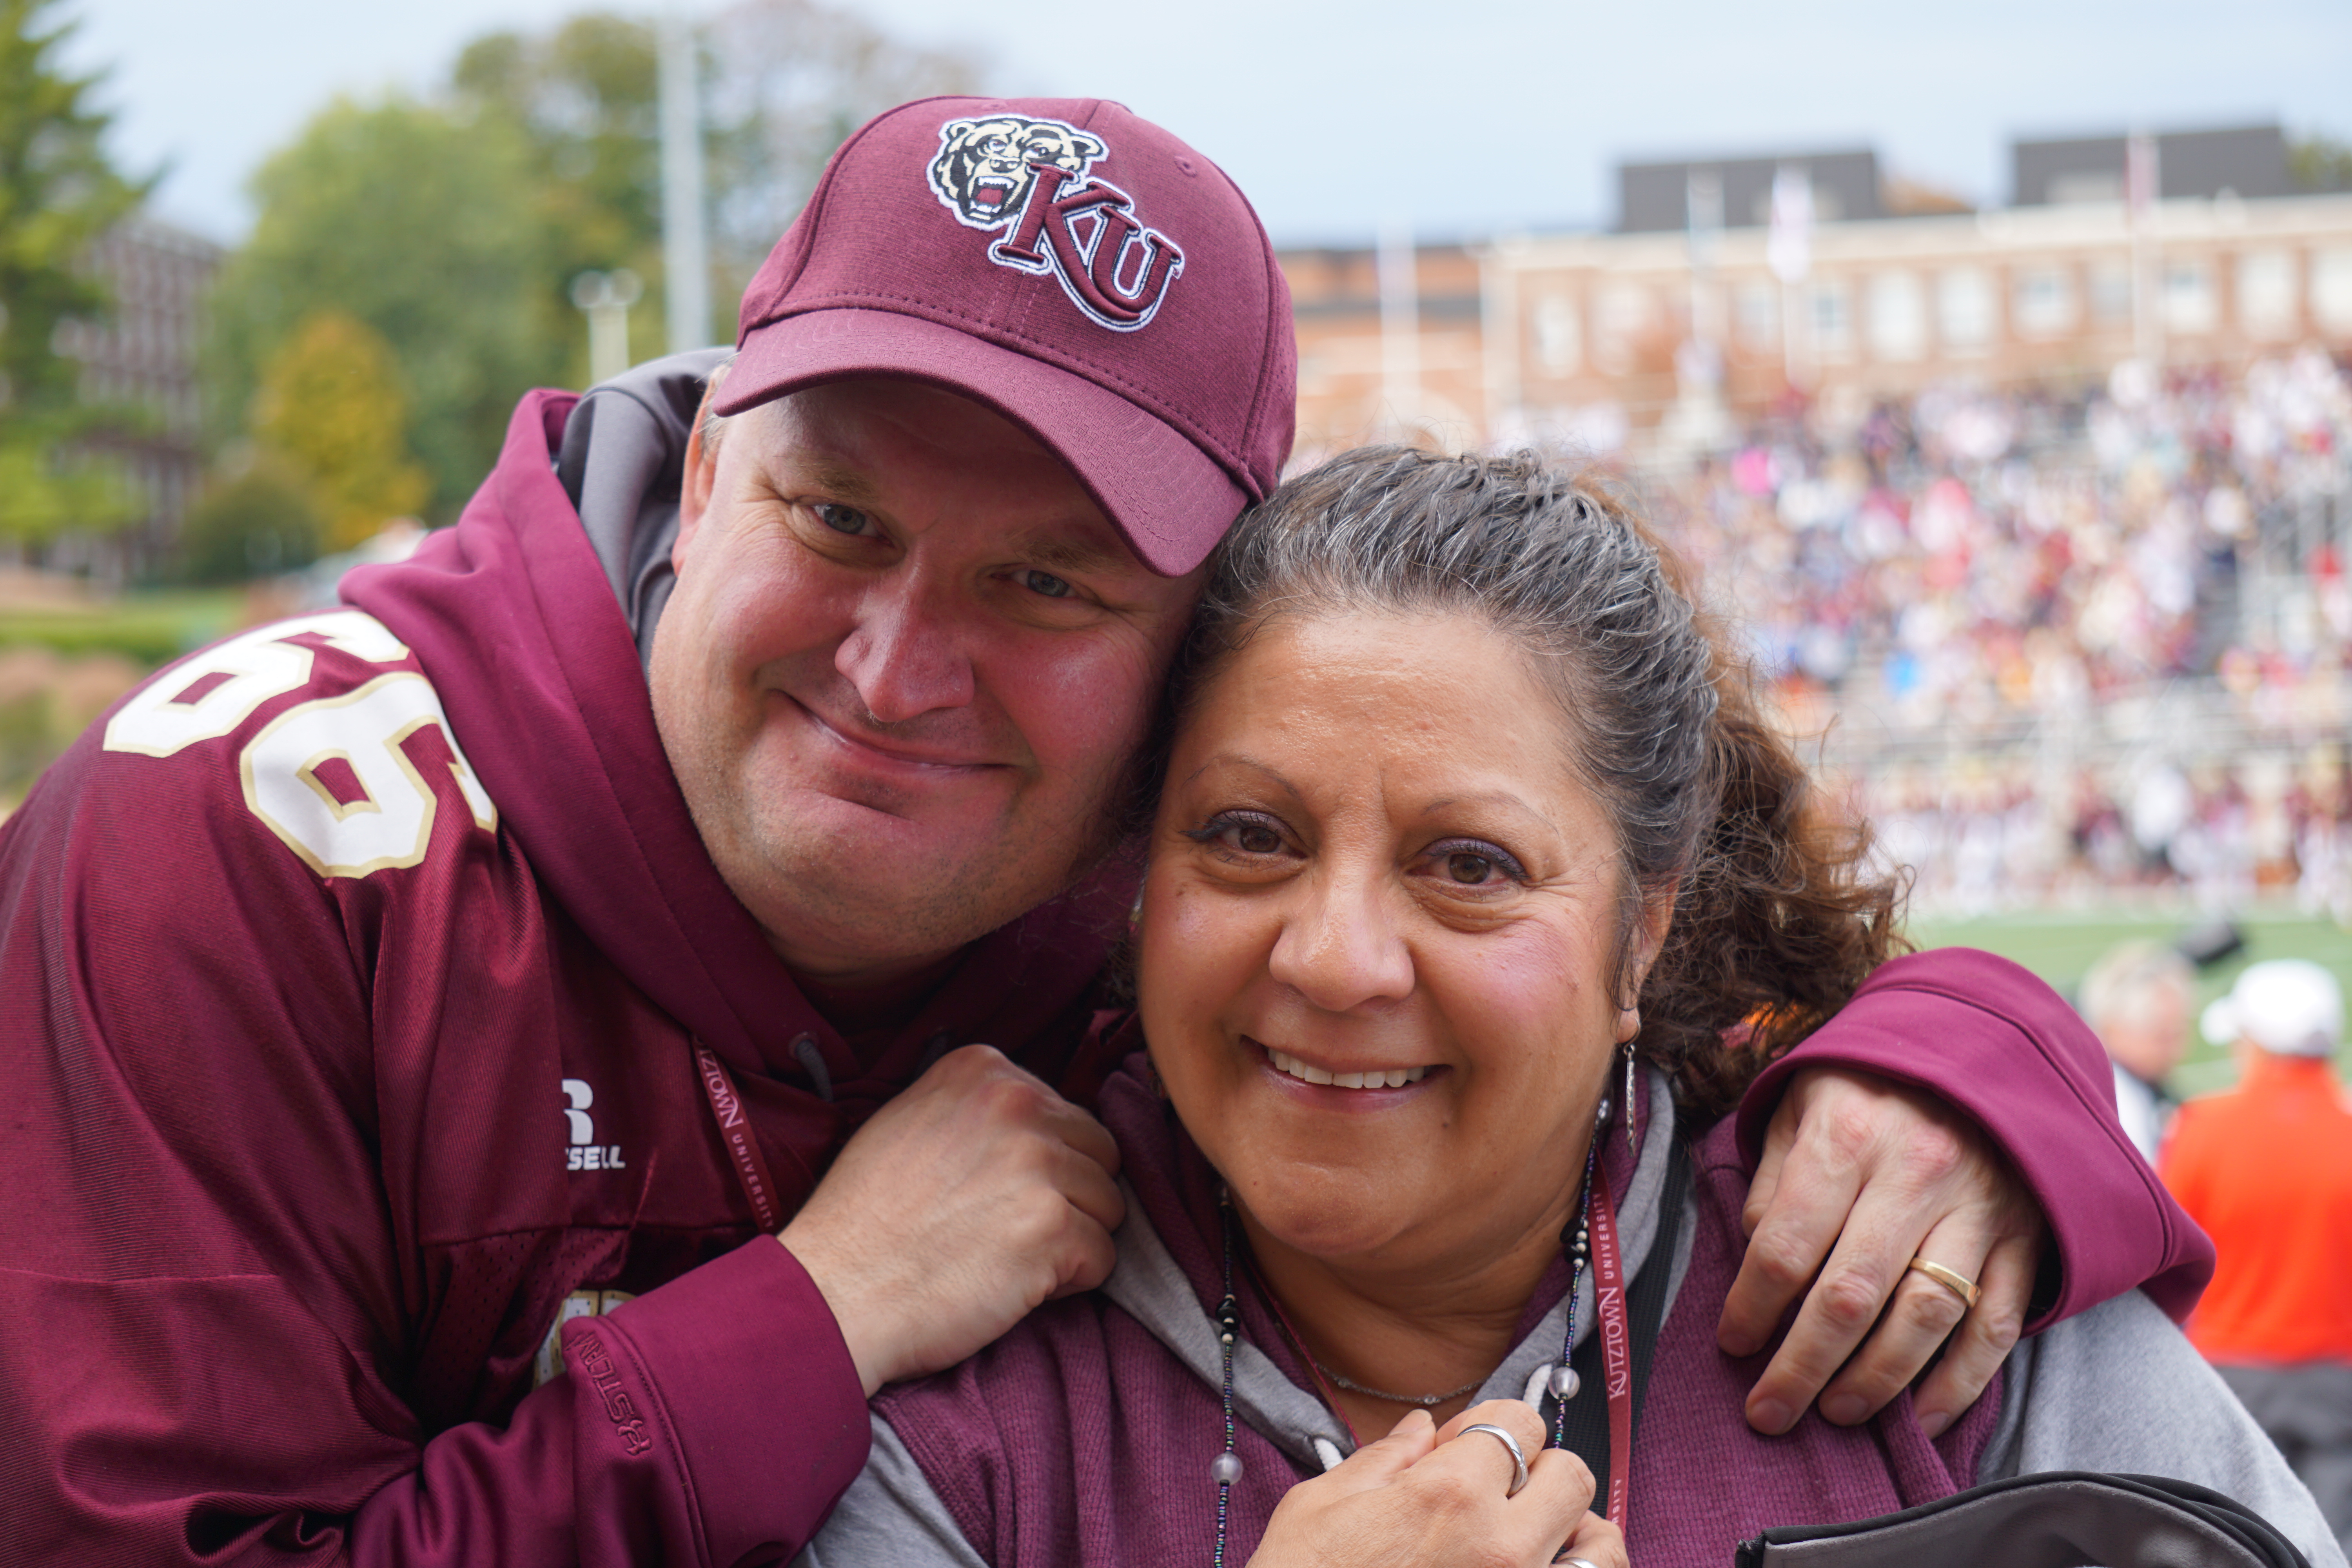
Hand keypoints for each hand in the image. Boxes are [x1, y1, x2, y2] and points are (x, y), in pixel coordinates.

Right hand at [779, 1044, 1123, 1393]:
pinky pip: (1105, 1257)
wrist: (836, 1292)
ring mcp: (1037, 1163)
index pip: (1066, 1114)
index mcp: (984, 1069)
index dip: (1042, 1165)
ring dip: (1071, 1240)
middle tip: (1007, 1232)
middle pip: (1098, 1154)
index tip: (993, 1192)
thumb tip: (1047, 1121)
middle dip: (1068, 1198)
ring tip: (1006, 1257)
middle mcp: (1016, 1102)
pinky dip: (1070, 1281)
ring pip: (1108, 1205)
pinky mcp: (1053, 1226)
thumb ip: (980, 1108)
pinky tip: (1015, 1284)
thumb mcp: (910, 1121)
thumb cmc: (867, 1221)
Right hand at [1248, 1401, 1622, 1567]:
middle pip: (1571, 1476)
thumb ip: (1384, 1460)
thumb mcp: (1321, 1507)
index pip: (1520, 1422)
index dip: (1493, 1426)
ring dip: (1574, 1533)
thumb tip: (1422, 1430)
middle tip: (1500, 1494)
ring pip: (1601, 1548)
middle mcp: (1501, 1545)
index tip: (1468, 1448)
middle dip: (1539, 1472)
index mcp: (1448, 1495)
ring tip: (1537, 1541)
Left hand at [1717, 1066, 2044, 1438]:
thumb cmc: (1869, 1083)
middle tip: (1769, 1412)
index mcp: (1848, 1135)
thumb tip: (1755, 1259)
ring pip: (1924, 1319)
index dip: (1752, 1307)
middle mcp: (1916, 1174)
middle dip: (1801, 1368)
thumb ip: (1773, 1179)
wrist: (1983, 1043)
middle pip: (1850, 1296)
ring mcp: (1978, 1209)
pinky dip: (1958, 1383)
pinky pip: (1993, 1326)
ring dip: (1874, 1382)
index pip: (1786, 1246)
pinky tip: (1919, 1417)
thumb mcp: (1800, 1103)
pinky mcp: (2024, 1238)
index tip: (1732, 1345)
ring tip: (1833, 1413)